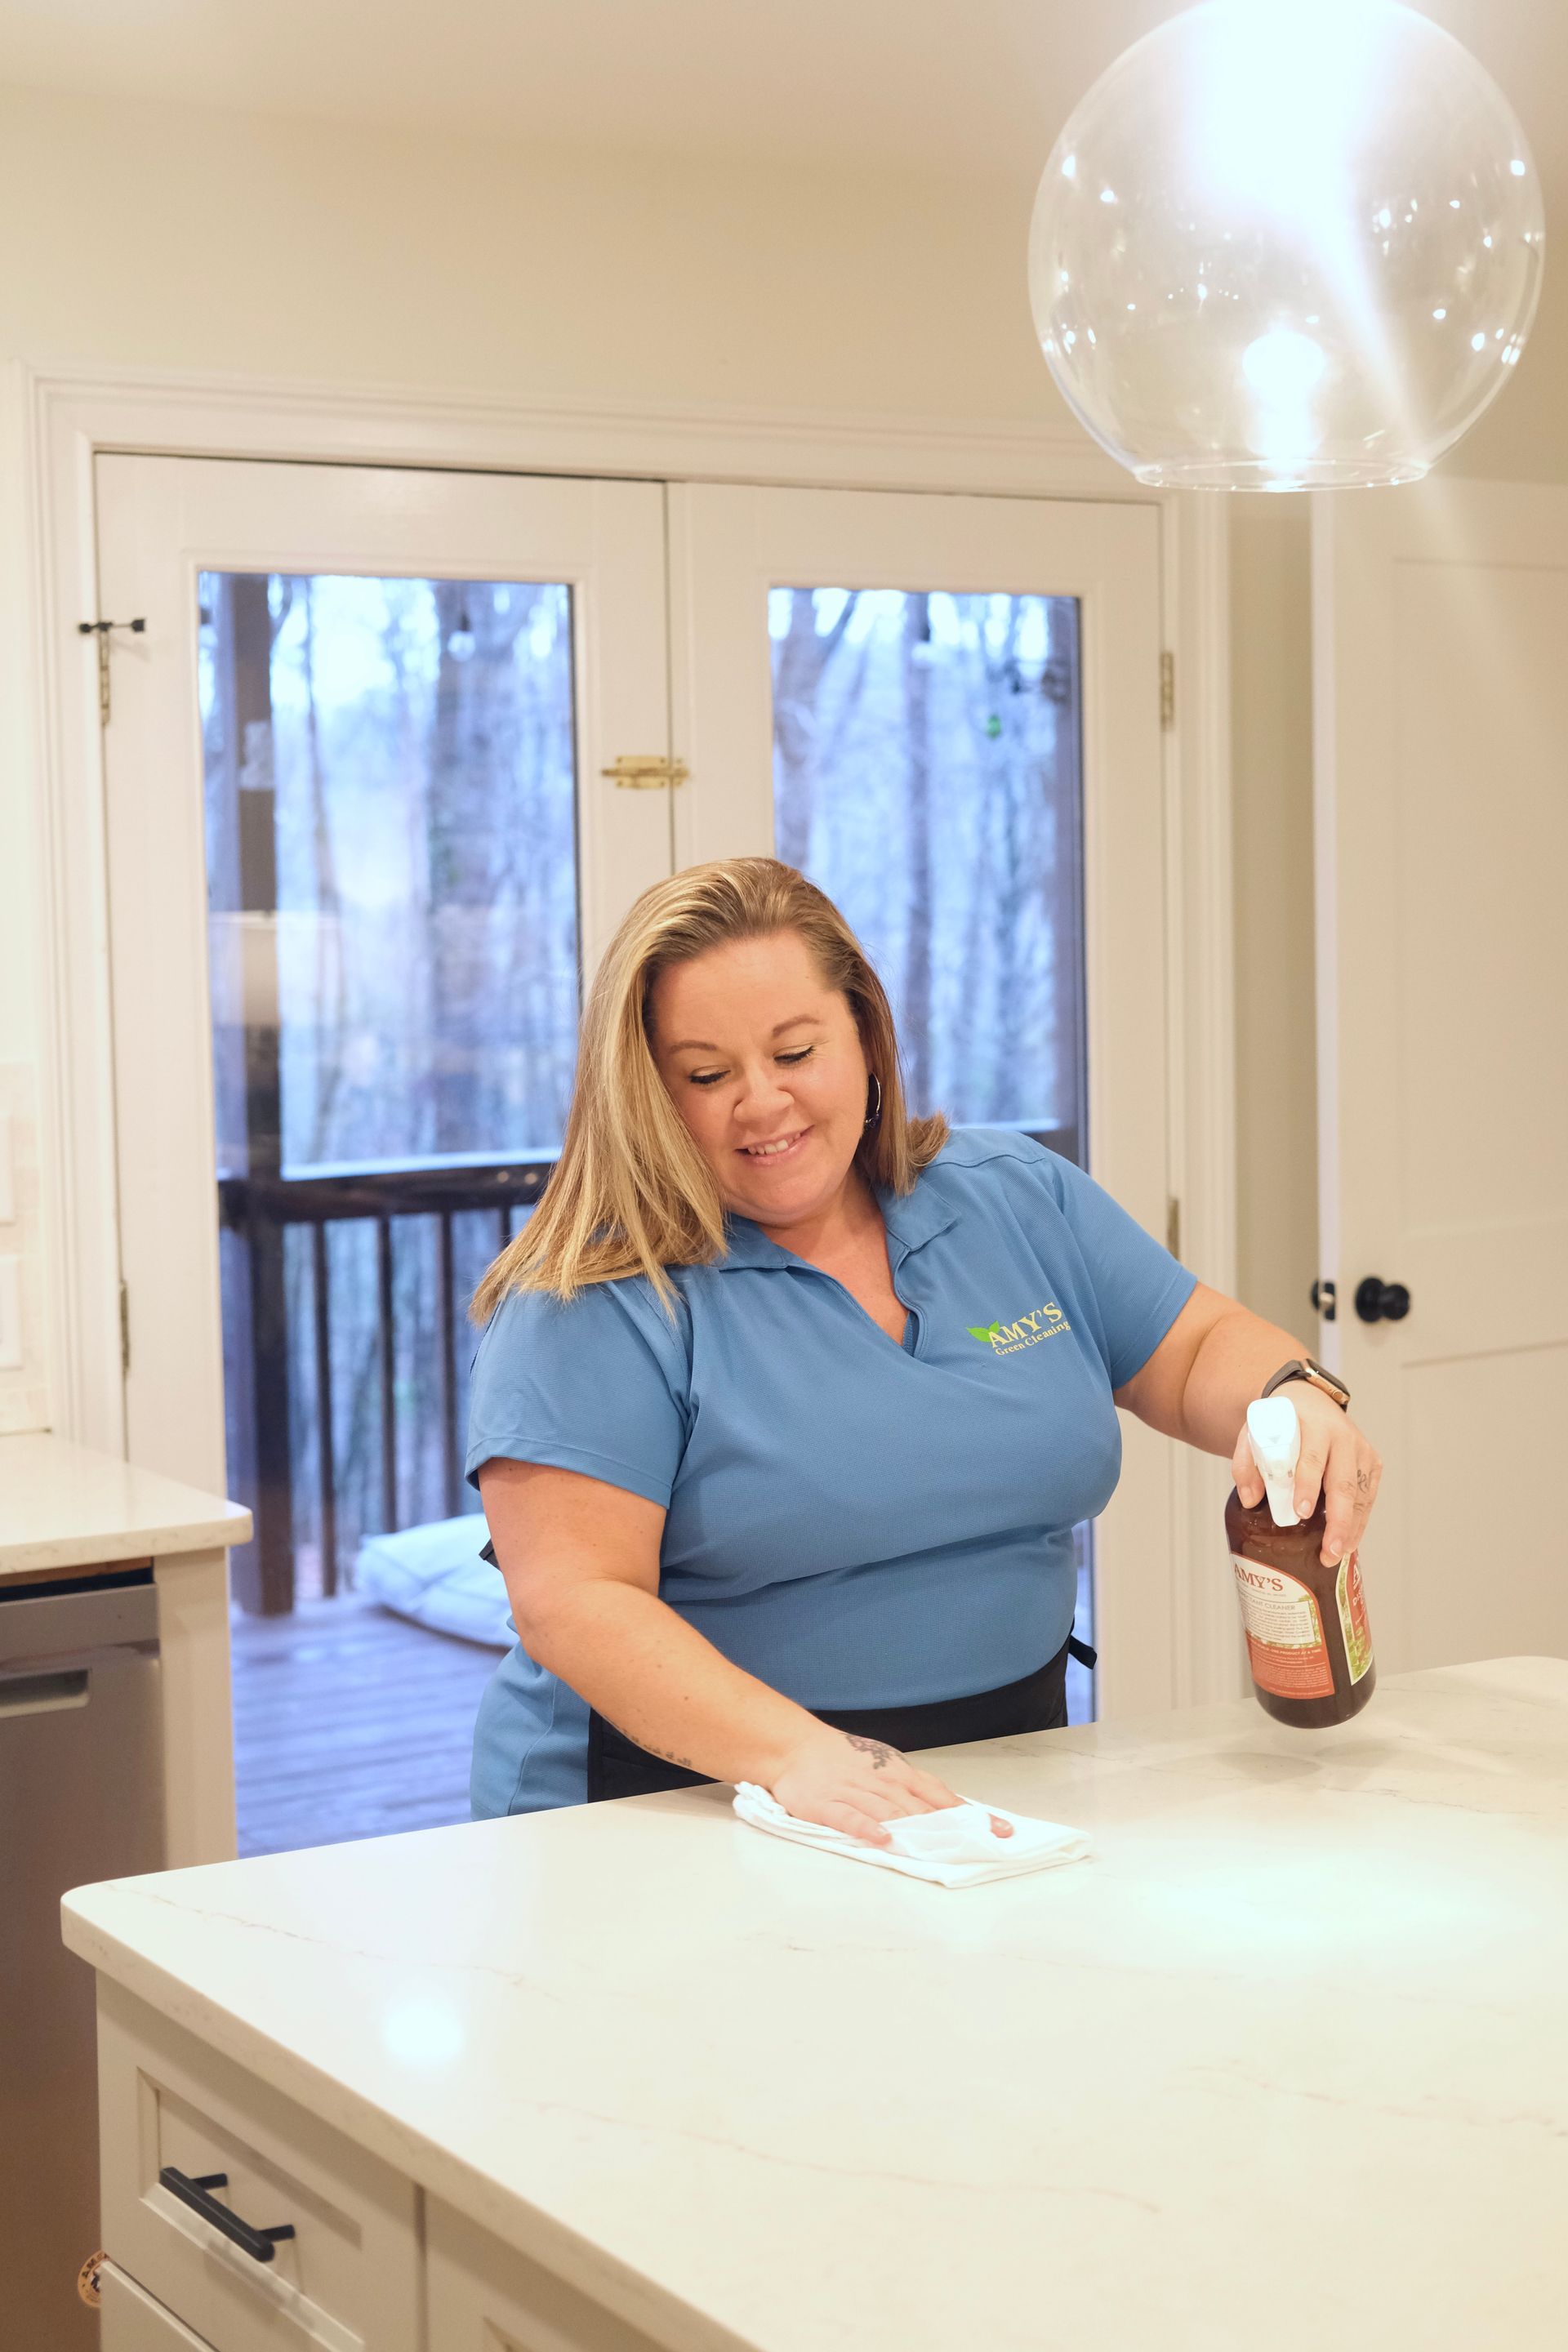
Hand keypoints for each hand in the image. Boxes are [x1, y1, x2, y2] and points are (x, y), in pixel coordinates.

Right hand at [770, 1724, 1013, 1847]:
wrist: (795, 1747)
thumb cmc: (845, 1761)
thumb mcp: (885, 1769)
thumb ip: (913, 1794)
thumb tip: (951, 1815)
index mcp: (900, 1774)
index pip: (942, 1796)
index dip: (971, 1814)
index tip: (1002, 1830)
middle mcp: (883, 1783)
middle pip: (922, 1809)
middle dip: (953, 1830)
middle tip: (980, 1848)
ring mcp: (854, 1792)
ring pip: (891, 1813)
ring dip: (918, 1832)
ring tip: (944, 1850)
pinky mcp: (826, 1804)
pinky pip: (849, 1817)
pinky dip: (866, 1828)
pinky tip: (883, 1839)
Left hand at [1233, 1383, 1381, 1567]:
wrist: (1311, 1402)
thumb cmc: (1282, 1423)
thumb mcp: (1255, 1432)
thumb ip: (1246, 1463)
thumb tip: (1250, 1500)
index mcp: (1314, 1426)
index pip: (1312, 1459)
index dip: (1308, 1486)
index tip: (1300, 1512)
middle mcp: (1343, 1437)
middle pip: (1343, 1484)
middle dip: (1337, 1521)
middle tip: (1329, 1550)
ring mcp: (1362, 1451)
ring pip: (1360, 1495)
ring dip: (1350, 1528)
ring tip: (1336, 1555)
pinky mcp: (1372, 1463)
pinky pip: (1368, 1497)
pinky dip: (1359, 1521)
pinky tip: (1348, 1542)